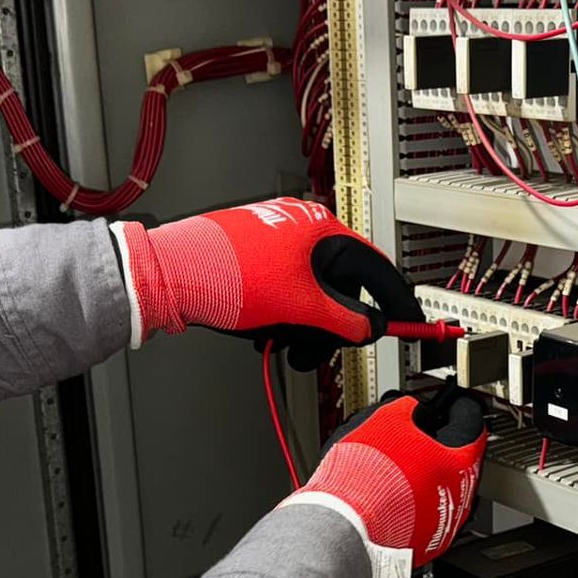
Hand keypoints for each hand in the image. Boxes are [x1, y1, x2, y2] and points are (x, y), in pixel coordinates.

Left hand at [117, 198, 422, 369]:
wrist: (168, 274)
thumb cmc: (225, 275)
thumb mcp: (300, 307)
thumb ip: (345, 321)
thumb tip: (370, 327)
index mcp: (320, 230)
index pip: (376, 268)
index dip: (394, 299)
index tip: (409, 320)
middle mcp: (300, 231)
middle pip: (341, 287)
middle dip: (330, 326)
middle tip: (319, 347)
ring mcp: (275, 245)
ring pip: (310, 296)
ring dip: (302, 327)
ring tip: (281, 342)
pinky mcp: (254, 260)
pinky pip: (285, 295)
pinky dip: (281, 318)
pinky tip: (262, 331)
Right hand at [281, 387, 487, 577]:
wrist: (343, 522)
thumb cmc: (365, 477)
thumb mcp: (386, 422)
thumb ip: (407, 411)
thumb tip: (411, 410)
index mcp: (457, 464)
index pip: (471, 426)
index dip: (459, 410)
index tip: (452, 406)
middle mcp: (458, 498)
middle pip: (457, 461)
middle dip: (440, 446)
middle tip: (420, 435)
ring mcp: (441, 524)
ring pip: (440, 490)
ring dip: (424, 476)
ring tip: (397, 467)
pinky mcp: (422, 544)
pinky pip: (423, 514)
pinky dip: (411, 502)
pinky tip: (389, 493)